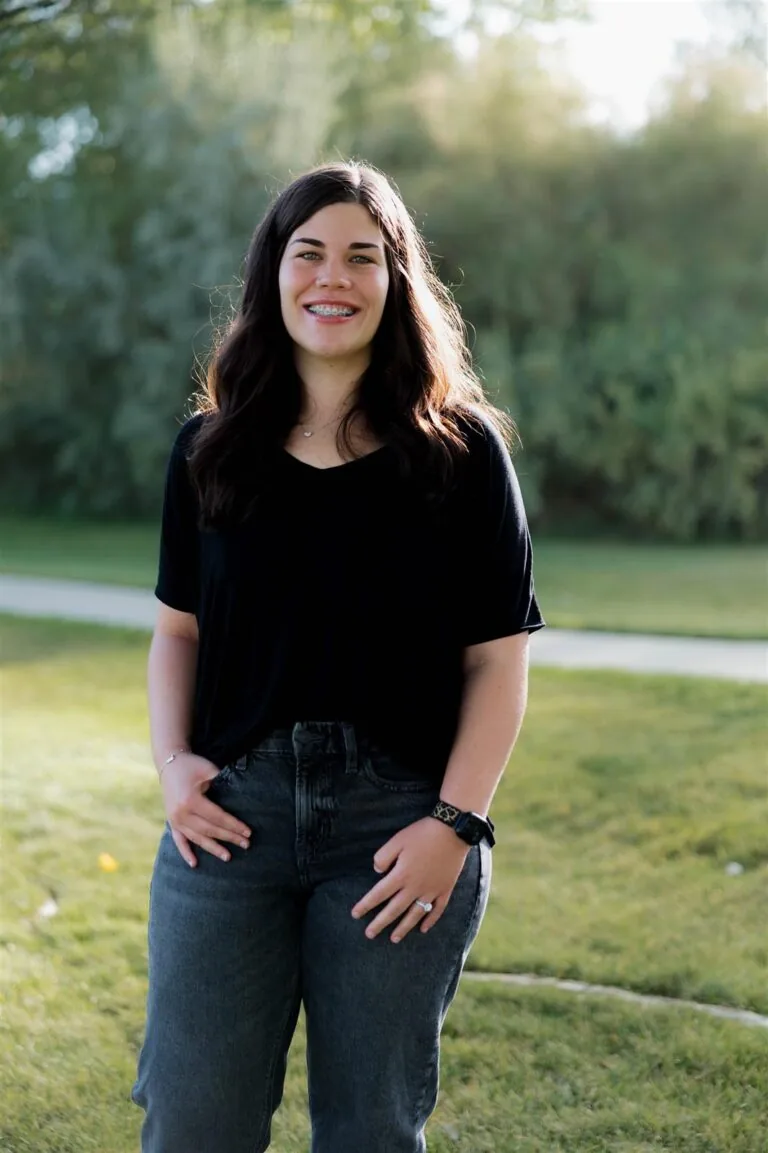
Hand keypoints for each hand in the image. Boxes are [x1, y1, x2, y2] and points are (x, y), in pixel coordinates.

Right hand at [160, 753, 251, 867]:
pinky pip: (178, 840)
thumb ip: (223, 784)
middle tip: (245, 844)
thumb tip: (242, 798)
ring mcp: (174, 819)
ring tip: (228, 857)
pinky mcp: (171, 821)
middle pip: (209, 830)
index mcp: (190, 800)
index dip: (233, 825)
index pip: (217, 817)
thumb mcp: (208, 770)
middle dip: (229, 837)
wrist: (169, 763)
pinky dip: (186, 853)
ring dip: (213, 848)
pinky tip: (195, 864)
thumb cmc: (192, 765)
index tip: (248, 832)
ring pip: (196, 838)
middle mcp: (180, 813)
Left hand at [350, 817, 469, 942]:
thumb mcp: (397, 840)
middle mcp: (415, 887)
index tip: (355, 914)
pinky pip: (437, 910)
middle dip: (380, 923)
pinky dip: (430, 921)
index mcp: (401, 875)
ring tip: (394, 939)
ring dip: (404, 928)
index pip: (379, 894)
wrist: (453, 831)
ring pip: (415, 914)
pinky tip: (423, 929)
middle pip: (395, 909)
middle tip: (369, 934)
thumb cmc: (422, 834)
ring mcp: (432, 890)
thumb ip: (383, 857)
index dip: (366, 905)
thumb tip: (377, 871)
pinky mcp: (445, 889)